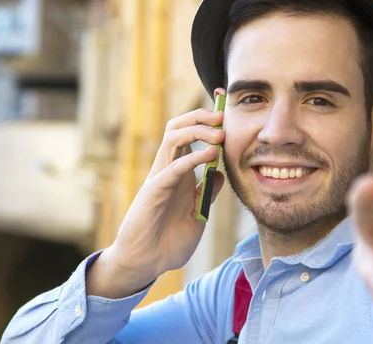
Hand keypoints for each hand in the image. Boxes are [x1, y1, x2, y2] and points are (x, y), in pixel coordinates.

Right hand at [87, 105, 225, 298]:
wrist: (147, 263)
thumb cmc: (169, 241)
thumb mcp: (198, 214)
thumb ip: (207, 193)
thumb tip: (220, 172)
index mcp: (180, 173)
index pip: (190, 136)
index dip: (206, 120)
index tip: (225, 109)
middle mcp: (169, 169)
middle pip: (178, 127)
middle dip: (200, 116)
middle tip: (222, 115)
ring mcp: (160, 177)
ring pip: (172, 137)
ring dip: (197, 130)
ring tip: (220, 135)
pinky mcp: (154, 191)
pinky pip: (173, 167)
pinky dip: (192, 157)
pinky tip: (211, 156)